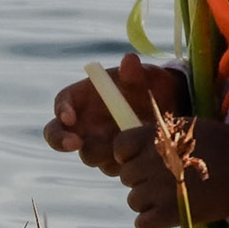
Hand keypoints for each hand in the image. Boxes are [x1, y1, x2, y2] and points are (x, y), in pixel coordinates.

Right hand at [45, 54, 190, 174]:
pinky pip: (110, 167)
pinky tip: (140, 153)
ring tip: (128, 143)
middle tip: (76, 143)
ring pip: (88, 155)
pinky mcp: (112, 161)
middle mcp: (84, 123)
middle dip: (62, 140)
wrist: (170, 109)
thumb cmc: (150, 86)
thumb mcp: (146, 77)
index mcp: (83, 97)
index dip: (61, 110)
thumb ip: (135, 72)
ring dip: (103, 152)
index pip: (62, 103)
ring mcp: (96, 144)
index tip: (70, 117)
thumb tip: (129, 60)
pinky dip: (122, 162)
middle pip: (57, 135)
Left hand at [114, 116, 228, 227]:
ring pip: (134, 201)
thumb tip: (136, 149)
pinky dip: (151, 223)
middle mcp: (151, 162)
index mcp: (155, 138)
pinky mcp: (171, 214)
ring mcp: (159, 189)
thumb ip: (159, 138)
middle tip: (166, 181)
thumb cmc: (223, 145)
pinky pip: (143, 224)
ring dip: (148, 202)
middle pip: (126, 177)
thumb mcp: (186, 130)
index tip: (139, 160)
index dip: (126, 156)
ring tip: (172, 198)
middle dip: (142, 180)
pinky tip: (168, 216)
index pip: (119, 146)